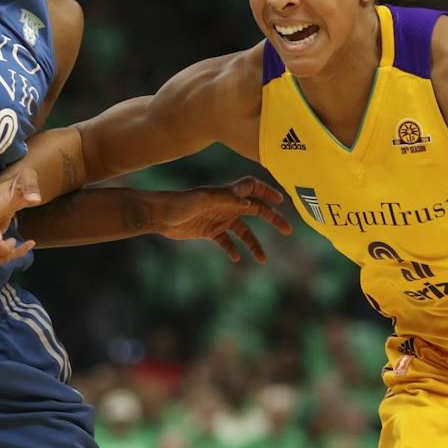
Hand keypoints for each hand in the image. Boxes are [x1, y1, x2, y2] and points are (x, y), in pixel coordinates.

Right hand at [0, 165, 42, 264]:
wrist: (6, 192)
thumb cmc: (16, 185)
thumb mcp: (26, 179)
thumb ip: (30, 186)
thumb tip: (34, 199)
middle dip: (3, 249)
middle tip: (19, 243)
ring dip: (1, 257)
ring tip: (16, 246)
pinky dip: (1, 258)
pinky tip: (15, 248)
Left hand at [157, 177, 292, 262]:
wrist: (159, 214)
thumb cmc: (180, 203)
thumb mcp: (203, 199)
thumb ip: (225, 199)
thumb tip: (249, 203)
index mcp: (228, 195)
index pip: (253, 188)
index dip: (268, 192)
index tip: (282, 201)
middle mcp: (227, 205)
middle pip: (256, 210)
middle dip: (273, 219)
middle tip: (288, 230)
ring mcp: (219, 218)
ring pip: (243, 231)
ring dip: (254, 243)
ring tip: (263, 259)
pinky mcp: (210, 231)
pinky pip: (226, 241)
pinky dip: (232, 249)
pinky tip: (236, 259)